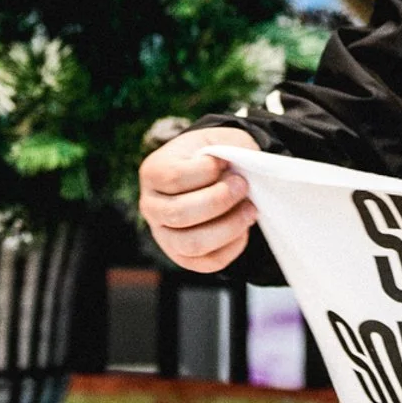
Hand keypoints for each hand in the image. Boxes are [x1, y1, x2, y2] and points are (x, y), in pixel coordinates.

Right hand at [138, 125, 263, 272]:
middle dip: (220, 200)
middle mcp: (151, 207)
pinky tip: (243, 228)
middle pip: (179, 213)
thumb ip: (229, 150)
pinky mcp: (183, 256)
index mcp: (152, 173)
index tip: (227, 162)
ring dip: (229, 227)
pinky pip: (208, 262)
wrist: (212, 173)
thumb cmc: (214, 156)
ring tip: (250, 209)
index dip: (206, 171)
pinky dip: (232, 247)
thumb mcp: (218, 140)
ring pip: (192, 244)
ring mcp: (164, 235)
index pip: (174, 178)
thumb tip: (247, 169)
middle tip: (243, 186)